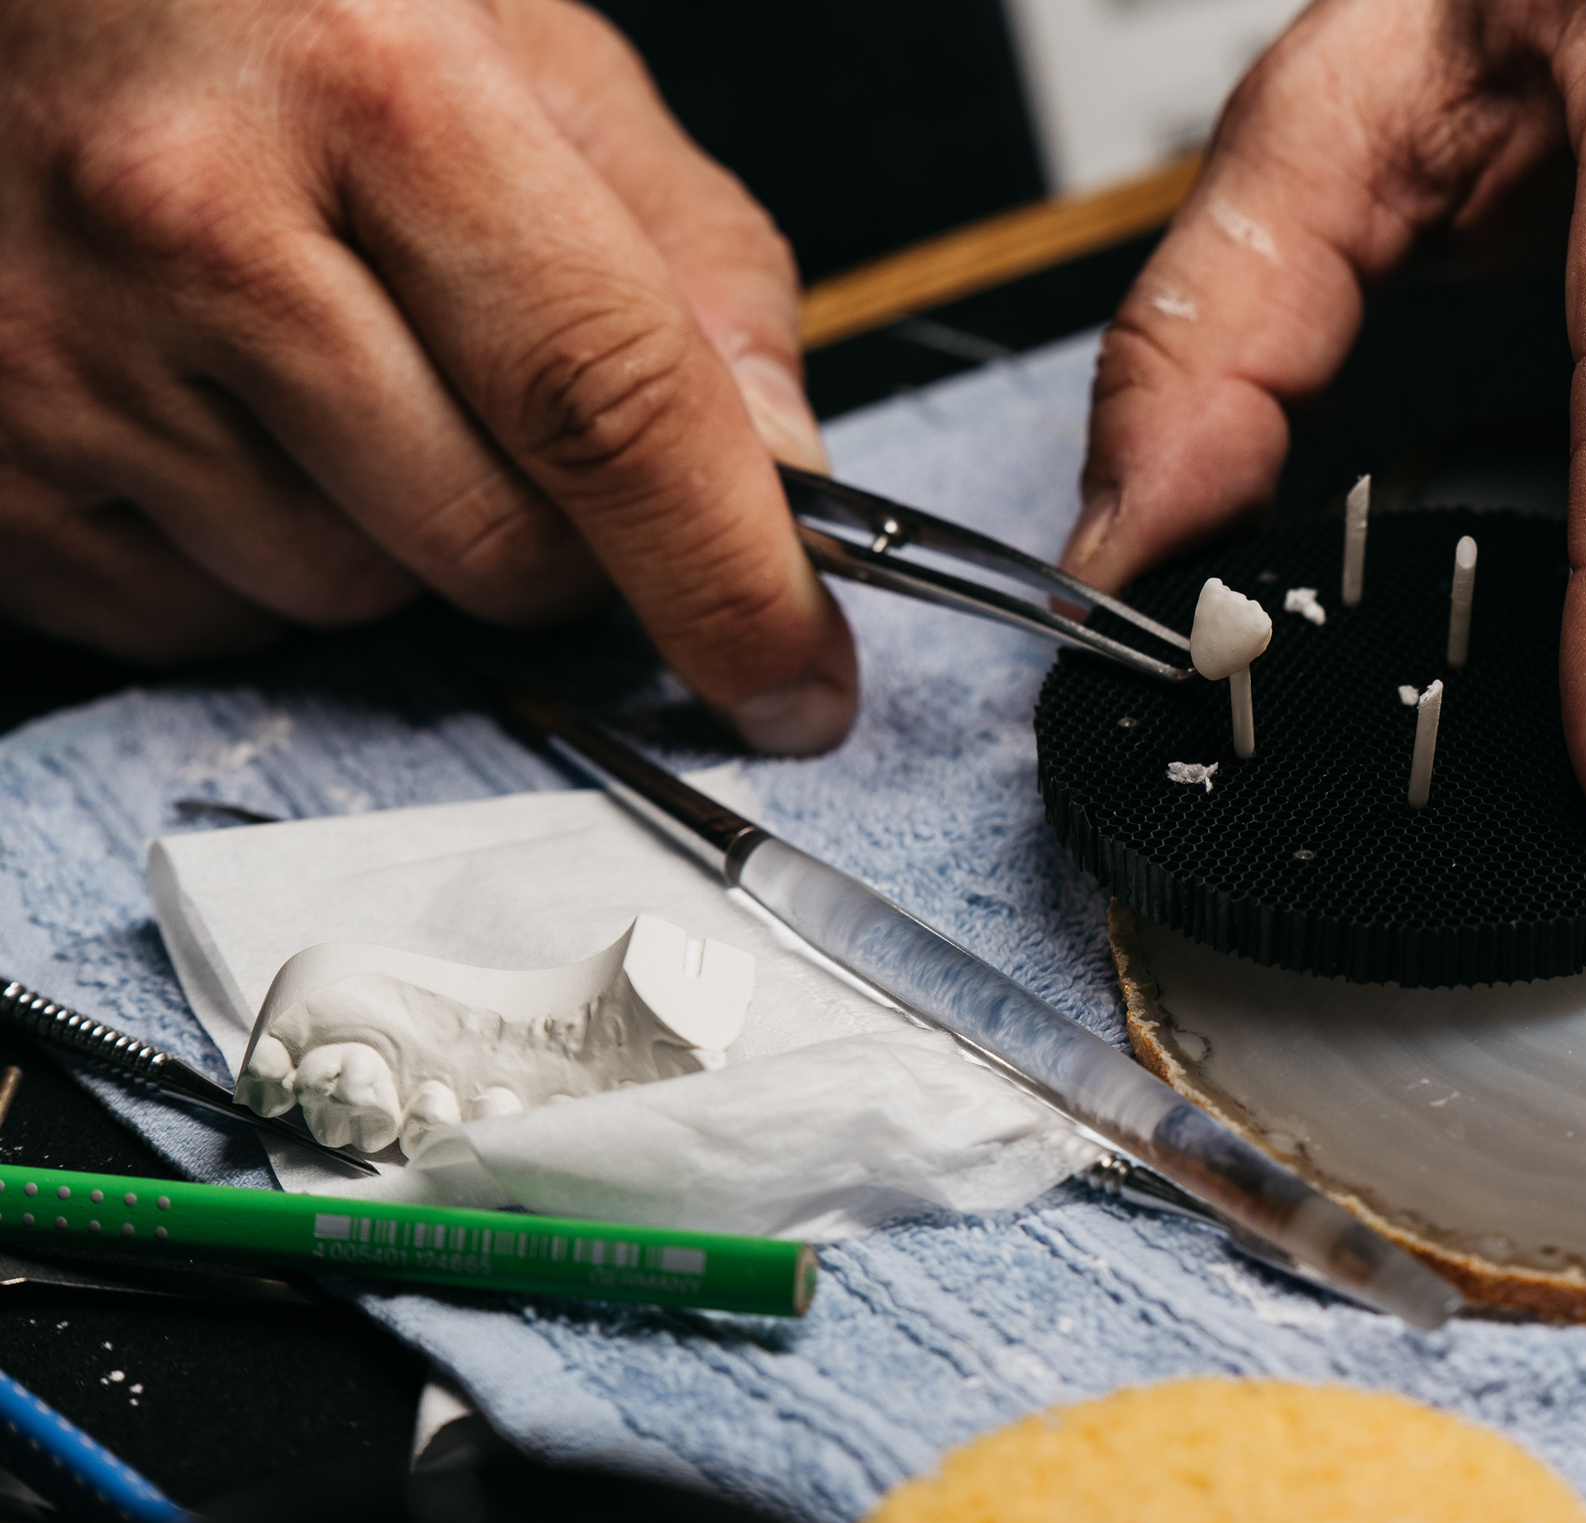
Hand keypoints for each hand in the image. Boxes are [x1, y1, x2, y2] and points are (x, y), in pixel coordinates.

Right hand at [0, 0, 854, 752]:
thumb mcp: (522, 45)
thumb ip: (688, 251)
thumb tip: (782, 474)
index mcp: (374, 85)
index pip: (606, 400)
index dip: (729, 572)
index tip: (797, 680)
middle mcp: (195, 224)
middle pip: (496, 544)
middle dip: (567, 543)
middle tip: (521, 428)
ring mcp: (61, 356)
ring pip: (352, 603)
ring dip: (398, 542)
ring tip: (328, 368)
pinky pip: (206, 625)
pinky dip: (255, 566)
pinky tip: (221, 417)